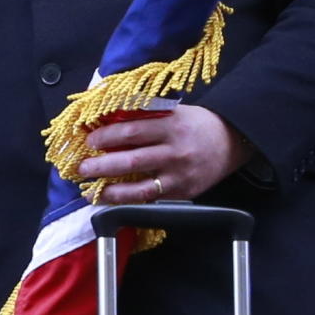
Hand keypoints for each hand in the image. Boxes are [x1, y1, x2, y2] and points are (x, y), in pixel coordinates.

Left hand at [74, 104, 247, 204]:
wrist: (232, 142)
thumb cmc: (197, 124)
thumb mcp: (174, 112)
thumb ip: (145, 116)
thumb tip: (107, 122)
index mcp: (171, 126)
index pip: (132, 131)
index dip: (106, 137)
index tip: (90, 140)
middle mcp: (175, 152)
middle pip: (132, 161)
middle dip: (103, 166)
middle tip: (83, 168)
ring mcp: (179, 176)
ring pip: (140, 188)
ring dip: (112, 191)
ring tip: (92, 191)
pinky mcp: (182, 194)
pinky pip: (151, 200)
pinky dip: (129, 202)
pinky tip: (113, 201)